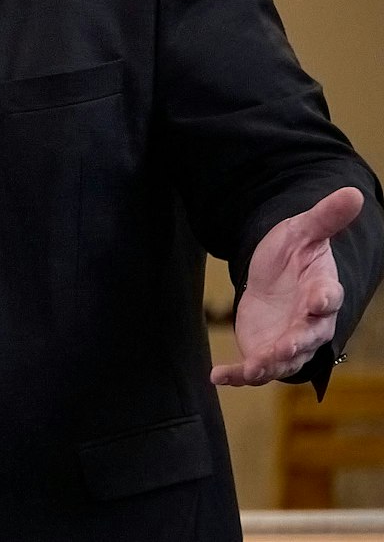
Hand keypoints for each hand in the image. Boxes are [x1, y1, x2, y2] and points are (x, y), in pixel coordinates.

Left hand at [213, 186, 363, 386]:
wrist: (274, 276)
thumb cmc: (294, 254)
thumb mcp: (303, 232)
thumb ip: (325, 218)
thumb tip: (353, 192)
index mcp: (321, 290)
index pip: (328, 297)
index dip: (324, 299)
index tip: (320, 300)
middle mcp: (309, 322)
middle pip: (309, 337)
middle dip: (298, 343)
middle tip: (286, 346)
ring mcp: (287, 340)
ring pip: (285, 360)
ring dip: (271, 365)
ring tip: (253, 368)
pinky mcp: (264, 351)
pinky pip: (253, 368)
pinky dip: (237, 375)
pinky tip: (216, 376)